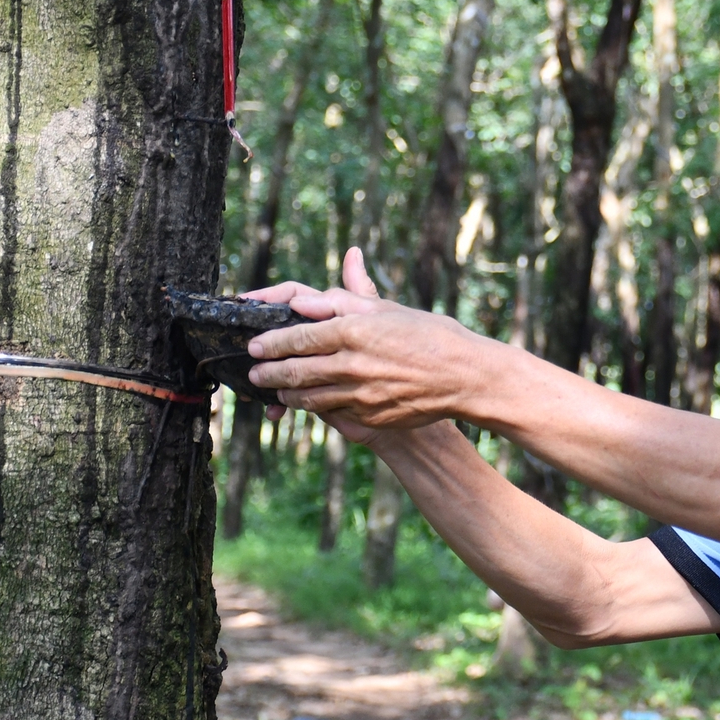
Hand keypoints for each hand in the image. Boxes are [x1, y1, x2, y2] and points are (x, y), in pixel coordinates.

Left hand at [244, 247, 488, 438]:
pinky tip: (312, 403)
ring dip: (287, 393)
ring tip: (278, 388)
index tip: (254, 345)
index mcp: (354, 330)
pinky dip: (317, 407)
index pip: (298, 337)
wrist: (464, 378)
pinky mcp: (370, 417)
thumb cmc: (429, 335)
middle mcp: (352, 363)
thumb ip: (340, 303)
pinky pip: (333, 413)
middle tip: (255, 371)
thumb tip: (300, 302)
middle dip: (268, 372)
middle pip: (295, 370)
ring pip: (309, 397)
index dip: (271, 343)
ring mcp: (360, 394)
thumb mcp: (387, 309)